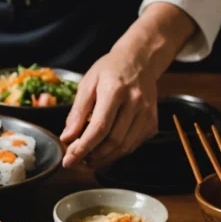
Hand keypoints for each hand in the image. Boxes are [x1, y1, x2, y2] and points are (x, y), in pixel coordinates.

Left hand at [60, 1, 196, 168]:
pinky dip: (118, 152)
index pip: (99, 127)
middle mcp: (135, 103)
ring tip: (88, 159)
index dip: (83, 148)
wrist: (140, 61)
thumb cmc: (110, 70)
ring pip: (125, 147)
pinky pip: (133, 145)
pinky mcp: (152, 122)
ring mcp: (147, 114)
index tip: (69, 160)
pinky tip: (105, 150)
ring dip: (104, 158)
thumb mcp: (87, 84)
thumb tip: (67, 138)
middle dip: (92, 156)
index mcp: (115, 91)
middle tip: (76, 161)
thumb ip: (77, 112)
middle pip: (113, 141)